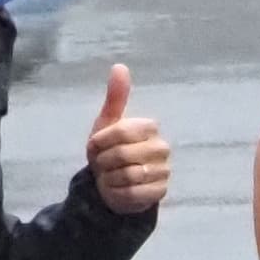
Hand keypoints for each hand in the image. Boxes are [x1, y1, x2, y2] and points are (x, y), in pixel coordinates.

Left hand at [84, 64, 166, 214]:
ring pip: (127, 175)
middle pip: (123, 154)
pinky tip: (117, 189)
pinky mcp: (160, 192)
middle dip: (103, 162)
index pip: (121, 131)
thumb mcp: (107, 124)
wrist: (111, 184)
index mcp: (149, 128)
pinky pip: (132, 193)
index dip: (100, 142)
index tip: (95, 146)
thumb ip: (116, 98)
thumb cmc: (109, 151)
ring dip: (109, 178)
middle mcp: (162, 148)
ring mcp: (164, 171)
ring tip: (110, 176)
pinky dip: (117, 193)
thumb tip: (120, 66)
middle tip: (102, 164)